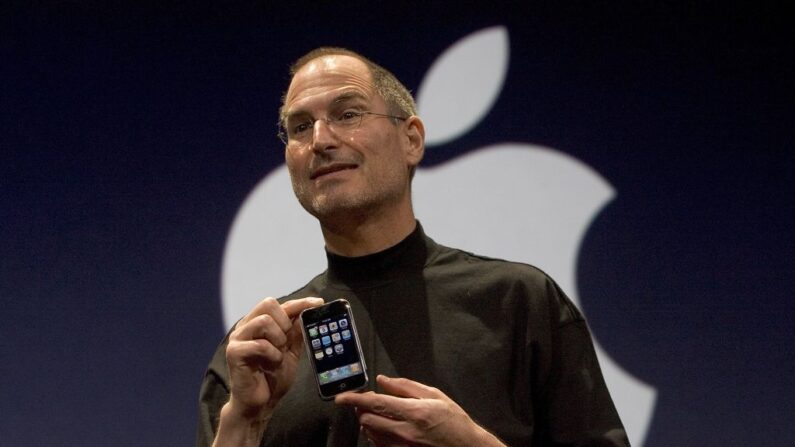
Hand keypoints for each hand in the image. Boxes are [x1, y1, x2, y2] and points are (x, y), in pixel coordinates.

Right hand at [222, 297, 323, 425]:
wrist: (260, 403)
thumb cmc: (272, 376)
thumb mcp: (291, 351)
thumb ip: (296, 331)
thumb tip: (308, 310)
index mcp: (258, 323)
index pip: (280, 304)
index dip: (300, 302)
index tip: (318, 303)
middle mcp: (246, 326)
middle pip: (268, 304)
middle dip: (284, 322)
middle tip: (286, 341)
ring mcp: (238, 338)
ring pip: (263, 321)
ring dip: (278, 338)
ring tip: (279, 353)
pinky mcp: (234, 352)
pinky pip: (259, 344)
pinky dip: (272, 354)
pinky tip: (273, 362)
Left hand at [335, 375, 505, 446]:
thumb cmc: (454, 421)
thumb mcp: (435, 395)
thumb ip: (405, 386)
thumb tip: (382, 380)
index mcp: (414, 411)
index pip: (375, 403)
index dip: (354, 399)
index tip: (341, 397)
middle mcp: (405, 431)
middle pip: (367, 420)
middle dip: (361, 410)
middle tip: (366, 402)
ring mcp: (402, 446)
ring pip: (370, 434)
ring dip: (368, 422)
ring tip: (378, 414)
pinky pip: (379, 445)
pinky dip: (376, 435)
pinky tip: (385, 428)